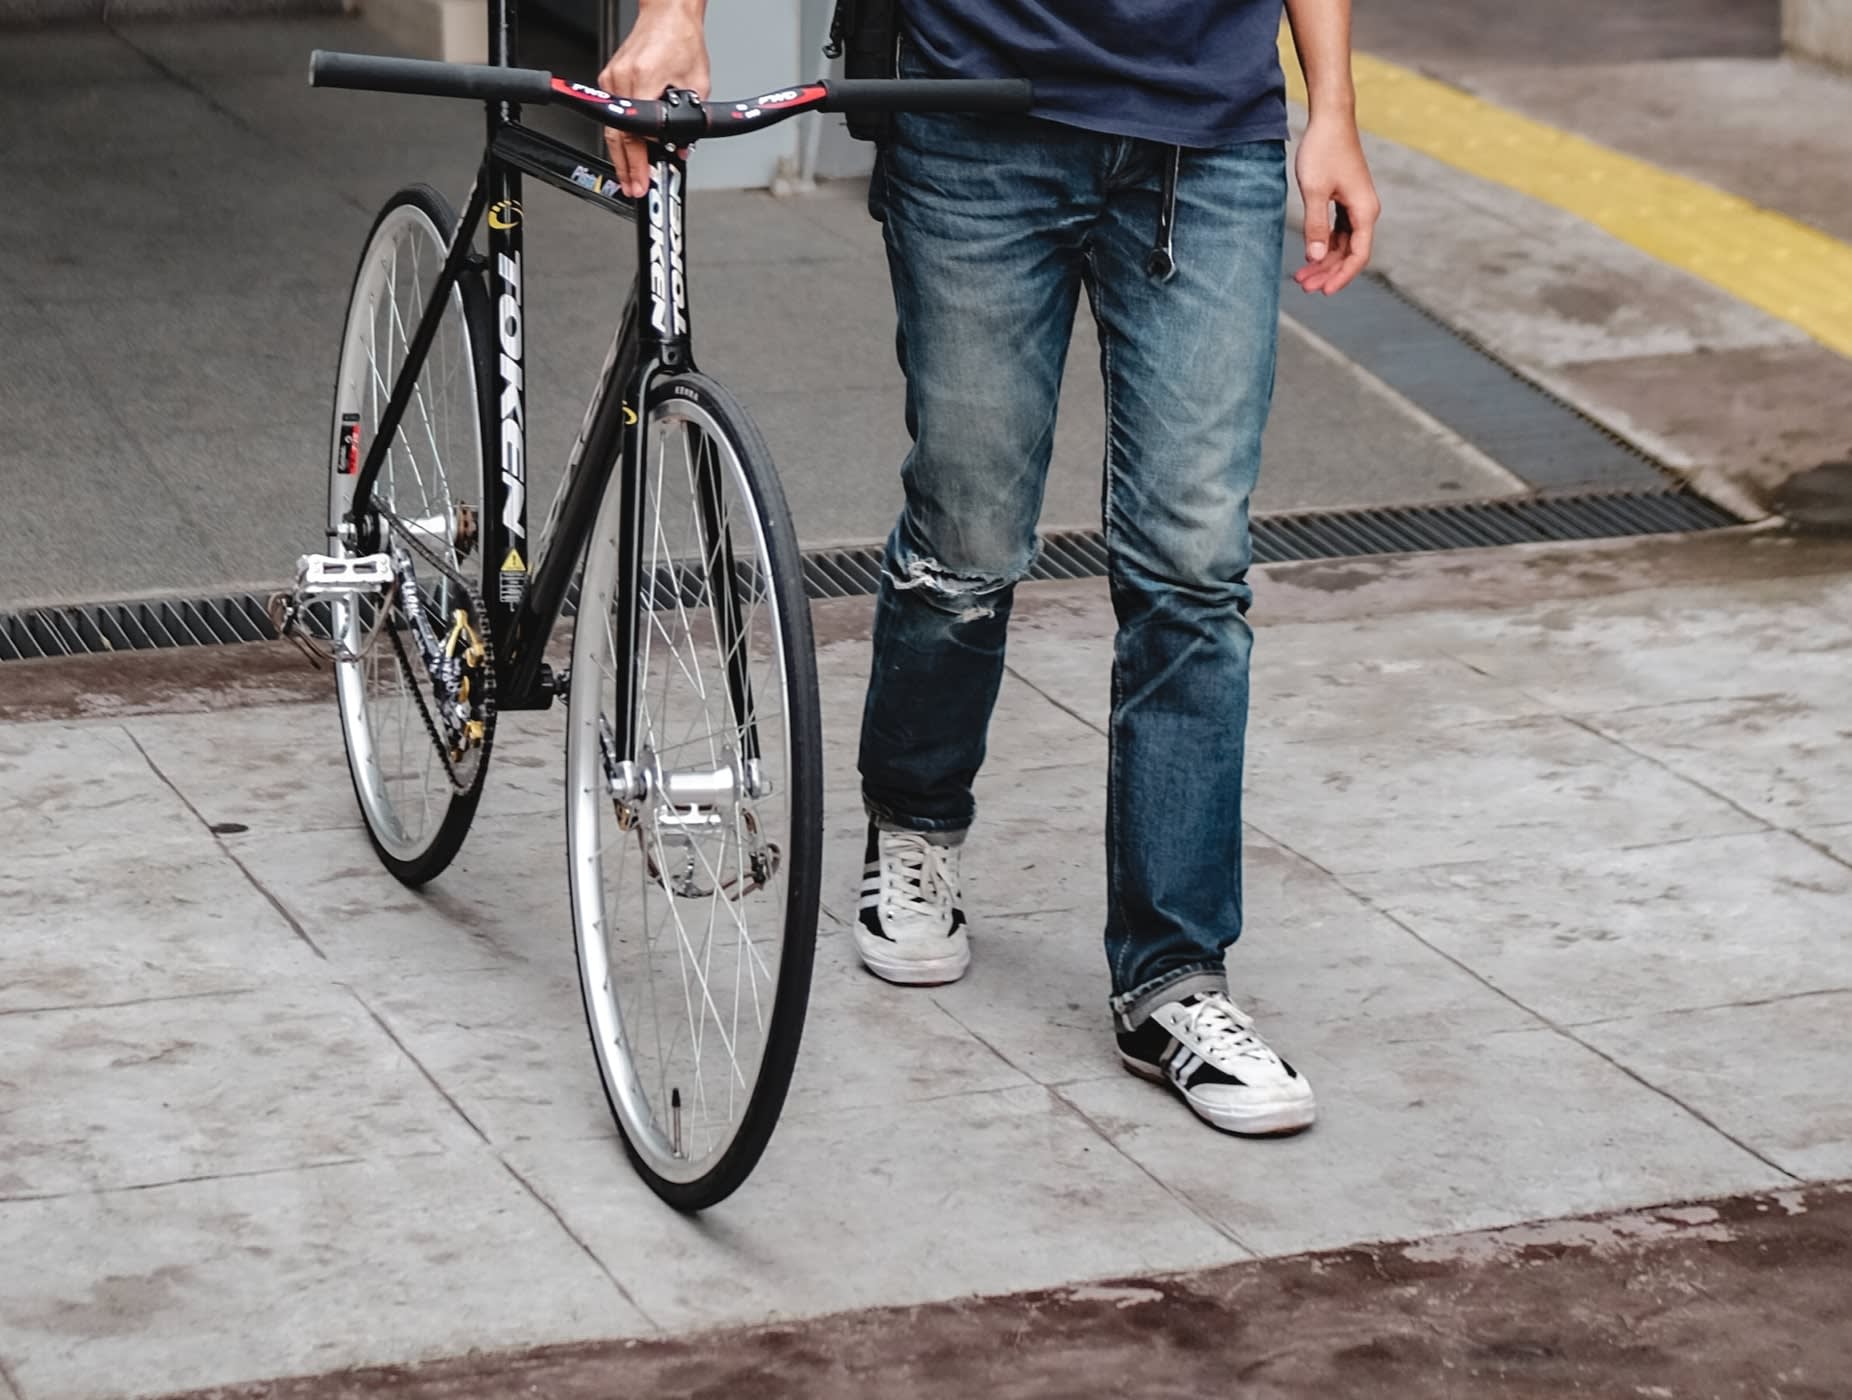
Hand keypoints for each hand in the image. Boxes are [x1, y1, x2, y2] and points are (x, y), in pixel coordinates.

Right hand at [598, 0, 709, 197]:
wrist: (668, 13)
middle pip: (618, 135)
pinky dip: (622, 134)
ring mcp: (612, 78)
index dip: (640, 158)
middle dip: (627, 166)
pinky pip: (615, 114)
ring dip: (623, 154)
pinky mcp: (611, 78)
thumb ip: (692, 120)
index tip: (645, 178)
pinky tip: (630, 151)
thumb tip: (681, 148)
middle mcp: (622, 79)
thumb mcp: (699, 85)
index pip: (636, 131)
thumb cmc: (682, 40)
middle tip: (635, 188)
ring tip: (631, 177)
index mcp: (643, 78)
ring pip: (613, 127)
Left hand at [1291, 115, 1379, 295]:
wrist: (1330, 118)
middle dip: (1328, 273)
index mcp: (1364, 211)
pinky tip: (1308, 255)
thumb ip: (1315, 226)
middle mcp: (1365, 211)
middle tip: (1303, 287)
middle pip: (1350, 254)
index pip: (1358, 256)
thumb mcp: (1314, 190)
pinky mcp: (1346, 201)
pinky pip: (1338, 232)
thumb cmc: (1323, 150)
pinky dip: (1324, 245)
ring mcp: (1356, 206)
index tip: (1323, 292)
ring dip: (1324, 261)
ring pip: (1343, 245)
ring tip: (1301, 277)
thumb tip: (1315, 258)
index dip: (1341, 277)